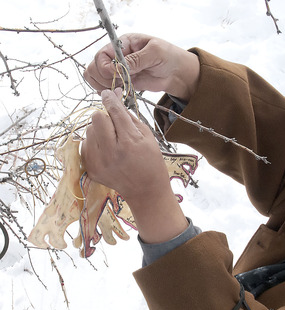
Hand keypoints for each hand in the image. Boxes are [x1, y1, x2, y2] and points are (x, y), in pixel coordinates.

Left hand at [81, 89, 187, 242]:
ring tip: (112, 142)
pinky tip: (106, 152)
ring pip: (89, 130)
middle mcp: (112, 152)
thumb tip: (114, 94)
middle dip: (105, 117)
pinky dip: (93, 144)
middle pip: (96, 117)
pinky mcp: (91, 169)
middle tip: (114, 126)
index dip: (110, 99)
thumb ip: (128, 115)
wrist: (146, 191)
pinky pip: (84, 145)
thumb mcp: (147, 136)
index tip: (107, 93)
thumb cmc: (150, 161)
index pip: (114, 111)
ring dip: (99, 132)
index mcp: (130, 142)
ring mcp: (99, 162)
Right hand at [84, 33, 199, 100]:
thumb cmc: (169, 56)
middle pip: (94, 68)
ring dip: (104, 87)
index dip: (104, 67)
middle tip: (117, 84)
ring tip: (120, 89)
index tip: (115, 75)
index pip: (101, 55)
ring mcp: (119, 71)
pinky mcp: (123, 83)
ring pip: (97, 79)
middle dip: (102, 78)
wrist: (178, 73)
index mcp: (122, 44)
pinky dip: (111, 94)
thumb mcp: (154, 53)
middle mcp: (117, 56)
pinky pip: (108, 89)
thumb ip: (137, 60)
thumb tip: (120, 67)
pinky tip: (122, 93)